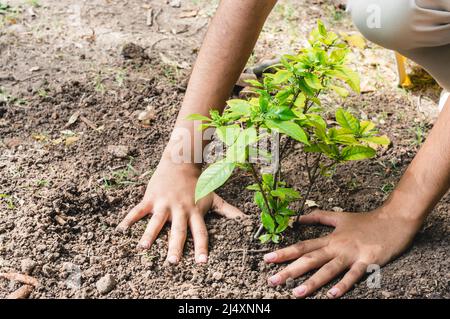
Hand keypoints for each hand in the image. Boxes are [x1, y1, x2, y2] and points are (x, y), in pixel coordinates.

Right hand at [116, 155, 245, 263]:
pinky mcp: (151, 198)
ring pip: (156, 222)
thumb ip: (229, 212)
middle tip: (173, 263)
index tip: (202, 262)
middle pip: (178, 231)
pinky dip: (129, 219)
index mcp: (194, 212)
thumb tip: (246, 221)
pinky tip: (120, 230)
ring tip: (143, 248)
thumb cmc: (198, 184)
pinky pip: (138, 210)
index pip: (200, 232)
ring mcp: (164, 204)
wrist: (181, 163)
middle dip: (175, 247)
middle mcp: (180, 210)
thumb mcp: (214, 197)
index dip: (202, 247)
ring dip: (149, 235)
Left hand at [264, 208, 422, 297]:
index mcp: (329, 238)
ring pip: (328, 269)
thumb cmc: (366, 220)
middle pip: (309, 259)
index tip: (267, 259)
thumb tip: (299, 217)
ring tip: (296, 293)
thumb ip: (318, 217)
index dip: (284, 253)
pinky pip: (354, 275)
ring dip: (312, 282)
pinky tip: (332, 294)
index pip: (302, 246)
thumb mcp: (339, 217)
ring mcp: (351, 254)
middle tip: (273, 280)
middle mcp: (337, 247)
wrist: (394, 219)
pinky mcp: (367, 261)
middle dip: (290, 270)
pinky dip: (343, 284)